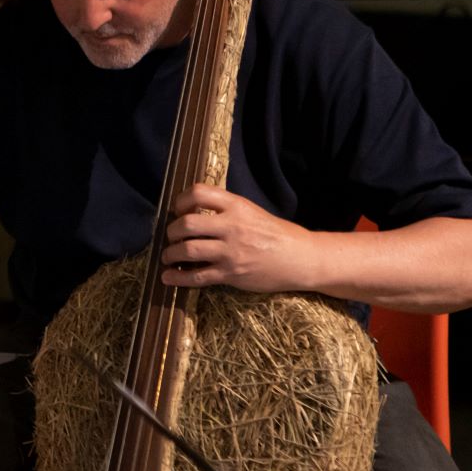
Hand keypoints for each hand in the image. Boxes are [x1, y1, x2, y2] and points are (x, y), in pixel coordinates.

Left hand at [160, 183, 316, 292]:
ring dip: (170, 254)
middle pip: (187, 224)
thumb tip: (190, 210)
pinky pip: (197, 277)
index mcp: (237, 206)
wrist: (302, 259)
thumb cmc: (276, 233)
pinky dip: (178, 278)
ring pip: (187, 251)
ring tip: (168, 256)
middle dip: (171, 231)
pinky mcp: (231, 274)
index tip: (177, 210)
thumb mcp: (251, 211)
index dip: (180, 201)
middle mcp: (232, 227)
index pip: (198, 193)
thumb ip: (224, 209)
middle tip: (172, 236)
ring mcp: (231, 252)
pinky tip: (168, 277)